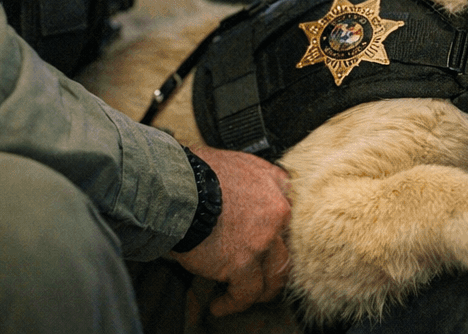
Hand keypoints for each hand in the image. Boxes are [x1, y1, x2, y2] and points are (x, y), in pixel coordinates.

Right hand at [170, 146, 291, 316]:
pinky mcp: (243, 262)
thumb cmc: (194, 173)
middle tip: (262, 277)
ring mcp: (263, 239)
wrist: (177, 187)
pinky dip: (233, 303)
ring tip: (244, 295)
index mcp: (274, 185)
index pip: (290, 215)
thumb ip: (248, 178)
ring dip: (259, 289)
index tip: (269, 245)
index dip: (279, 234)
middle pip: (286, 248)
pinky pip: (246, 292)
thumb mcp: (233, 162)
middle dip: (274, 266)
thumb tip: (237, 190)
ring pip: (274, 274)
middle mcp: (277, 212)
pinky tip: (221, 305)